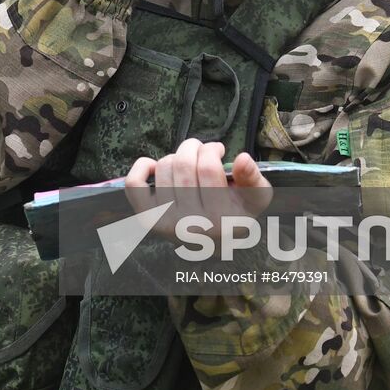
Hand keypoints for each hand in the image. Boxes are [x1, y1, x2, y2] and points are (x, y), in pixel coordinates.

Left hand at [123, 139, 272, 239]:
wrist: (210, 242)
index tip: (218, 150)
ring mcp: (164, 222)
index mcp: (220, 220)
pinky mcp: (146, 218)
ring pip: (163, 168)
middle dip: (193, 147)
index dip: (212, 150)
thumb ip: (253, 178)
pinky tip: (156, 166)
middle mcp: (190, 225)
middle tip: (200, 149)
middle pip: (184, 164)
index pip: (209, 168)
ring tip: (186, 163)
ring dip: (175, 156)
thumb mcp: (254, 198)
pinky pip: (134, 184)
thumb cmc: (234, 214)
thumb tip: (242, 158)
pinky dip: (142, 167)